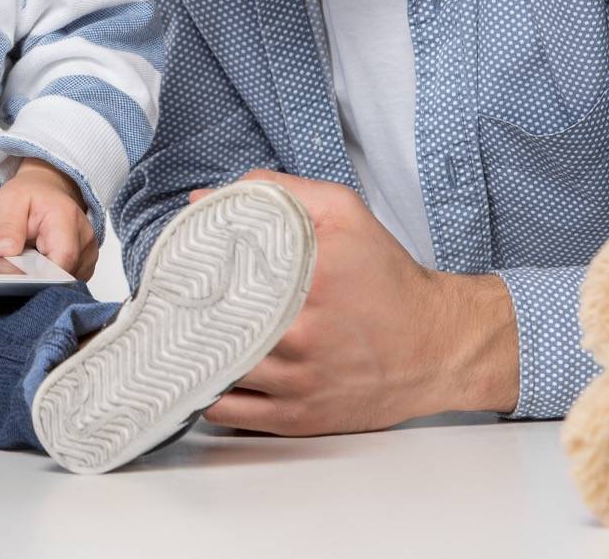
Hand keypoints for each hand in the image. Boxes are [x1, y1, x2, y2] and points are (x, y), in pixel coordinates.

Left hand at [0, 159, 97, 277]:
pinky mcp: (86, 264)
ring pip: (65, 280)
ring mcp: (88, 252)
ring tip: (31, 256)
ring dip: (44, 275)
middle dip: (37, 275)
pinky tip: (41, 261)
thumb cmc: (30, 195)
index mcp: (67, 218)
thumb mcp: (9, 201)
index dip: (40, 274)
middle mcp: (85, 237)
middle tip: (18, 261)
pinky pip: (67, 280)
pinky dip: (51, 276)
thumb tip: (4, 252)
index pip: (62, 258)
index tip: (18, 275)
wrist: (46, 191)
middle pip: (63, 274)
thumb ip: (8, 227)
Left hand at [192, 170, 518, 434]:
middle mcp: (303, 334)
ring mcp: (299, 382)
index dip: (191, 267)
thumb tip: (207, 200)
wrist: (440, 346)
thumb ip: (278, 192)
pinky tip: (202, 372)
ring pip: (216, 369)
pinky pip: (230, 411)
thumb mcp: (344, 213)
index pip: (223, 271)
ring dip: (191, 353)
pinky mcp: (300, 418)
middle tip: (168, 299)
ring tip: (177, 334)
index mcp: (311, 278)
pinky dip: (207, 392)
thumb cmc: (390, 279)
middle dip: (185, 311)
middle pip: (213, 322)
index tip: (178, 263)